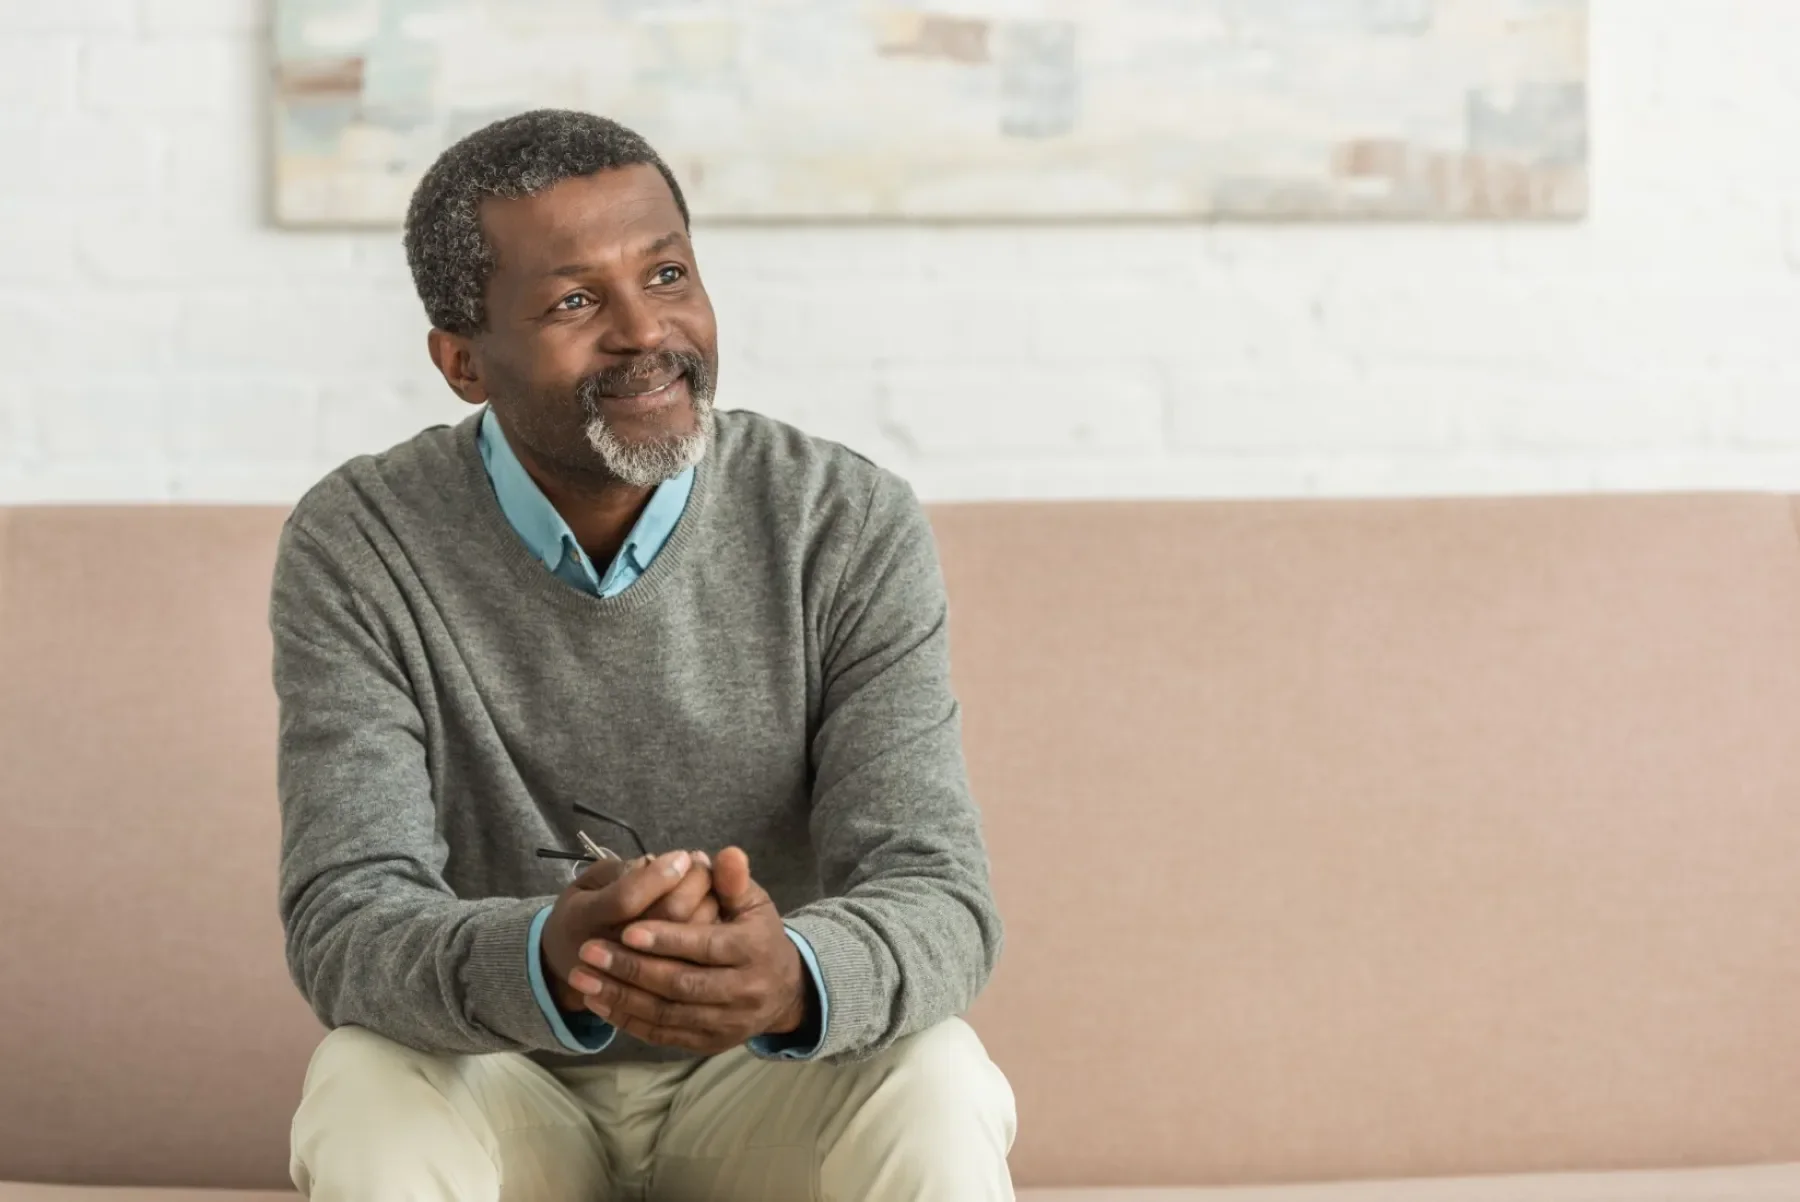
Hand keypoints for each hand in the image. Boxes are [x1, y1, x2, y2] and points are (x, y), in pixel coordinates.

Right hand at [541, 849, 717, 1012]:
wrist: (570, 964)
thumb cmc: (585, 911)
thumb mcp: (589, 882)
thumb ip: (619, 871)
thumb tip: (656, 864)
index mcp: (584, 918)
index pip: (627, 899)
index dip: (659, 876)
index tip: (681, 856)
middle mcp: (611, 949)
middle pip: (667, 916)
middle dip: (694, 882)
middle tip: (701, 862)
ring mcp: (635, 974)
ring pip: (688, 939)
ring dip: (709, 902)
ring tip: (708, 880)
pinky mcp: (658, 986)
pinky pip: (693, 959)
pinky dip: (710, 927)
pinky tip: (709, 905)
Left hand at [571, 847, 806, 1053]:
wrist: (783, 991)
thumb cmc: (757, 936)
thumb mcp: (754, 903)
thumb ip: (732, 881)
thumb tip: (725, 853)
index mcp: (753, 950)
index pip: (705, 946)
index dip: (666, 939)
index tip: (626, 929)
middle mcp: (743, 991)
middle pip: (681, 984)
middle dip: (631, 969)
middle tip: (588, 951)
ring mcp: (726, 1023)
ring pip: (667, 1014)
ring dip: (621, 997)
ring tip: (582, 978)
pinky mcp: (708, 1044)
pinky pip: (663, 1035)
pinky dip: (628, 1021)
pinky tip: (598, 1003)